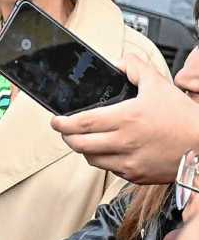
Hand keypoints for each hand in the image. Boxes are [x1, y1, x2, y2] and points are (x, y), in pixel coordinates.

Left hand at [52, 54, 198, 183]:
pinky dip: (104, 160)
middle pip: (79, 144)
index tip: (55, 121)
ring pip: (91, 159)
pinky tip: (108, 150)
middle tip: (65, 130)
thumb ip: (135, 67)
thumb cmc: (183, 117)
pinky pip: (110, 170)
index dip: (62, 123)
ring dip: (84, 149)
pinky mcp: (137, 176)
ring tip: (86, 139)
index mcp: (126, 119)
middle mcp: (124, 143)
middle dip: (67, 136)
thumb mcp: (159, 84)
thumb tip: (117, 62)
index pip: (82, 123)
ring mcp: (130, 163)